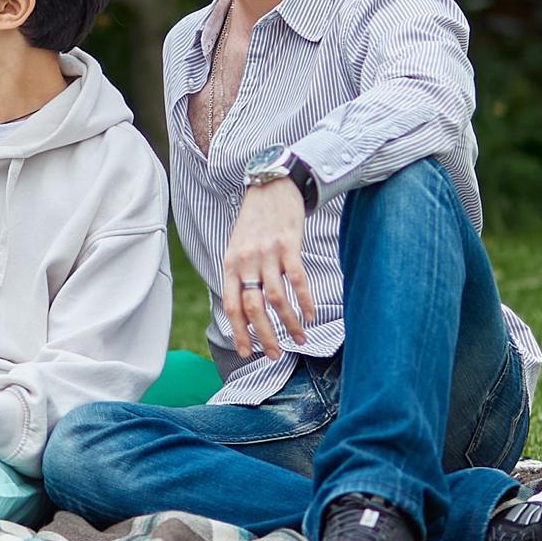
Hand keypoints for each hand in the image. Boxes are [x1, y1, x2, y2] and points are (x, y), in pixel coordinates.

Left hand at [221, 177, 315, 359]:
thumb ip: (239, 273)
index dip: (239, 331)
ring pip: (276, 298)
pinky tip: (310, 315)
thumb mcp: (237, 246)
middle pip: (253, 307)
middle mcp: (246, 260)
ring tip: (299, 339)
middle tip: (275, 355)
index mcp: (230, 263)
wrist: (271, 185)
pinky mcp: (289, 245)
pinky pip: (298, 280)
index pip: (231, 305)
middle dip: (265, 336)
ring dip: (289, 323)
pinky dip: (305, 301)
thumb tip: (244, 308)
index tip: (247, 352)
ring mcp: (268, 253)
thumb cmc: (255, 221)